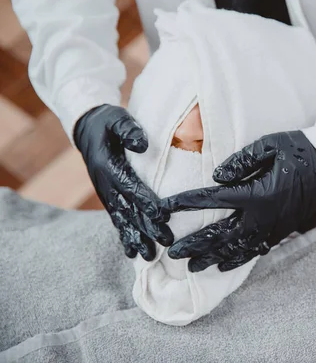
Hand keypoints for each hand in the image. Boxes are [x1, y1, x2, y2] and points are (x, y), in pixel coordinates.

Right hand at [74, 104, 173, 259]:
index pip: (130, 186)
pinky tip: (134, 253)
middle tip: (165, 242)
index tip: (162, 215)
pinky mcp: (108, 198)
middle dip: (147, 227)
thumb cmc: (108, 122)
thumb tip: (143, 145)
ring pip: (122, 220)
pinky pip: (117, 220)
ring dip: (136, 238)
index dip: (145, 200)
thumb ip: (129, 130)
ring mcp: (106, 193)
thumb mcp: (117, 118)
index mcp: (108, 165)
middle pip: (128, 209)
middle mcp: (105, 184)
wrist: (88, 128)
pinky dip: (125, 236)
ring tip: (149, 257)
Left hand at [163, 131, 315, 271]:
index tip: (164, 207)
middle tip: (172, 253)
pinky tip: (223, 264)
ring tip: (192, 267)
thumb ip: (239, 161)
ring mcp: (273, 228)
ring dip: (212, 258)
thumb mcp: (267, 146)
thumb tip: (216, 177)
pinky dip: (237, 260)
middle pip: (221, 235)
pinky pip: (255, 251)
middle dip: (195, 244)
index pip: (213, 201)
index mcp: (257, 194)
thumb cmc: (296, 149)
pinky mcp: (281, 232)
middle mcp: (263, 217)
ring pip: (236, 249)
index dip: (186, 203)